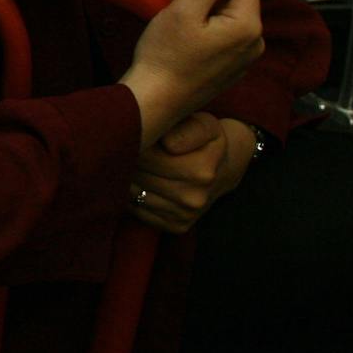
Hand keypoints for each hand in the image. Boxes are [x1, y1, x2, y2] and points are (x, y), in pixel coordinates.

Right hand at [119, 0, 264, 147]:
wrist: (155, 101)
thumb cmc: (165, 54)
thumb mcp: (183, 9)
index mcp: (248, 25)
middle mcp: (254, 42)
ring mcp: (243, 58)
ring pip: (224, 16)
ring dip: (195, 6)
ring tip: (162, 8)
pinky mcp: (230, 69)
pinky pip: (220, 36)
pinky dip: (199, 25)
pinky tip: (174, 30)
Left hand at [129, 112, 254, 233]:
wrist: (225, 169)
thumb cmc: (206, 141)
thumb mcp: (204, 125)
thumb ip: (187, 129)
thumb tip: (167, 143)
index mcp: (200, 171)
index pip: (146, 156)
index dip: (135, 141)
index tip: (136, 133)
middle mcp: (193, 197)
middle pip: (138, 175)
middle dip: (128, 158)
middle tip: (129, 147)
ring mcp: (185, 215)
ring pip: (134, 194)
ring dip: (127, 177)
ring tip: (134, 163)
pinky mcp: (177, 226)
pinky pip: (138, 211)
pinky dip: (132, 197)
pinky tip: (140, 182)